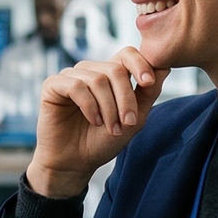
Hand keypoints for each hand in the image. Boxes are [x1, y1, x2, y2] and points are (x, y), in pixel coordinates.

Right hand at [28, 47, 168, 197]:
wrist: (76, 163)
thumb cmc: (103, 141)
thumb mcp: (134, 118)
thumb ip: (148, 92)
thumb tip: (165, 65)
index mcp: (109, 75)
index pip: (127, 54)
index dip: (140, 64)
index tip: (149, 83)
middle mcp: (90, 71)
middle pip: (115, 69)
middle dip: (125, 98)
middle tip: (128, 122)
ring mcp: (70, 77)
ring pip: (97, 79)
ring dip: (108, 107)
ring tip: (109, 127)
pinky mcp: (53, 85)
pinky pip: (76, 86)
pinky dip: (89, 106)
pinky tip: (93, 121)